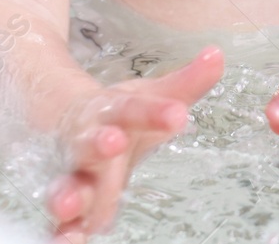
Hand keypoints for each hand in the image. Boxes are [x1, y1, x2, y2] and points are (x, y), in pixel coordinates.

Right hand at [49, 45, 223, 240]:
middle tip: (114, 142)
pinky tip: (66, 242)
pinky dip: (61, 234)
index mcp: (111, 113)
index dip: (155, 111)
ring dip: (68, 194)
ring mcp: (73, 175)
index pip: (134, 109)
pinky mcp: (68, 207)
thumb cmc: (116, 115)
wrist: (63, 121)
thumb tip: (218, 55)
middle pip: (92, 143)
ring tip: (69, 204)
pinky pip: (61, 223)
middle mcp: (87, 143)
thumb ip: (185, 83)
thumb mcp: (148, 96)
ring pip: (68, 184)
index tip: (178, 114)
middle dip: (101, 144)